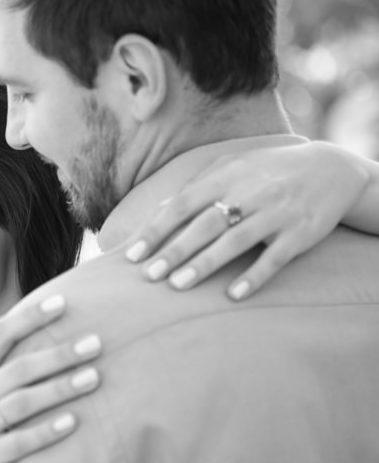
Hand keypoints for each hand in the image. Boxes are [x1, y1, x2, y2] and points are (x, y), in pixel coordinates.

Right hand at [0, 295, 99, 462]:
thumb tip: (30, 342)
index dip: (28, 317)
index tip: (62, 302)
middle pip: (18, 368)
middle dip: (59, 353)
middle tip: (96, 342)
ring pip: (21, 403)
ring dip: (60, 388)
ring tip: (95, 378)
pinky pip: (17, 444)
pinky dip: (45, 432)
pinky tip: (73, 423)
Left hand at [124, 141, 368, 299]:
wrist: (330, 168)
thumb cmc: (267, 171)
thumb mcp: (231, 168)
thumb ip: (195, 187)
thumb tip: (157, 210)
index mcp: (226, 177)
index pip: (183, 205)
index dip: (156, 230)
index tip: (133, 255)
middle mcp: (249, 194)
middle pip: (205, 225)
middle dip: (175, 250)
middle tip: (149, 275)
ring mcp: (275, 214)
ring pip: (235, 241)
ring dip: (205, 264)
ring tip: (177, 286)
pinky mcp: (299, 233)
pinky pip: (274, 257)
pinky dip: (253, 275)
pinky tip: (232, 295)